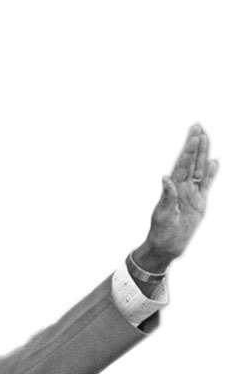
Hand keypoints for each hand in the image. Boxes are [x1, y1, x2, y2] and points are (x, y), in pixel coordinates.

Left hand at [132, 125, 217, 273]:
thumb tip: (165, 178)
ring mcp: (192, 194)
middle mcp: (182, 187)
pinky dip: (211, 174)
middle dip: (194, 145)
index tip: (193, 135)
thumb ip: (167, 196)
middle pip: (191, 162)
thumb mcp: (162, 214)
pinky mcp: (199, 203)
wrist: (167, 246)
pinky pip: (206, 185)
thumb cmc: (160, 231)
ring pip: (199, 170)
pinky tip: (214, 162)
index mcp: (172, 188)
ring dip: (203, 155)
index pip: (181, 164)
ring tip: (206, 138)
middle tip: (197, 127)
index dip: (187, 149)